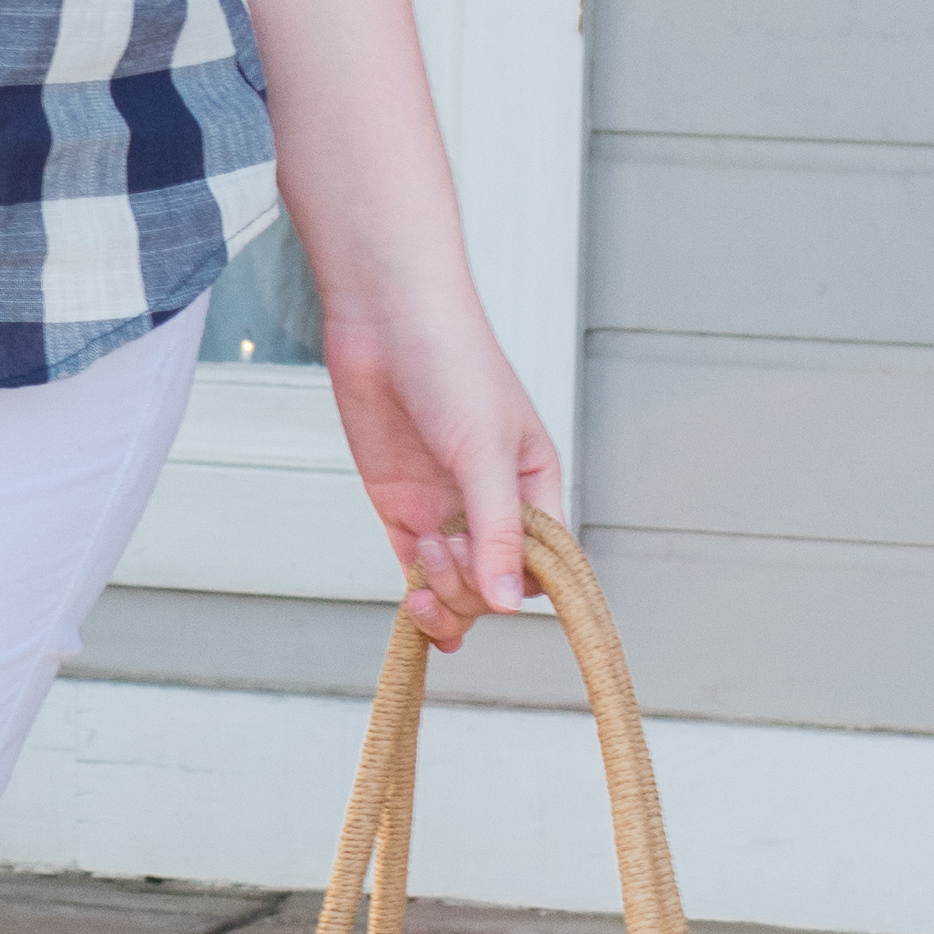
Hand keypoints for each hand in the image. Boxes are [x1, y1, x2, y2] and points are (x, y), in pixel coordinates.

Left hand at [323, 285, 561, 647]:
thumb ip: (496, 529)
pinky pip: (417, 573)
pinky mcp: (403, 510)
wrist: (386, 320)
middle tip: (446, 547)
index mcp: (535, 487)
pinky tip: (416, 612)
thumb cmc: (452, 364)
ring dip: (444, 596)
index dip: (522, 584)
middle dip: (472, 586)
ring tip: (425, 559)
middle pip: (497, 585)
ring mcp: (447, 510)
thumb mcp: (483, 449)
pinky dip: (419, 600)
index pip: (547, 565)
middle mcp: (493, 505)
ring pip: (458, 588)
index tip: (497, 582)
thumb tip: (509, 604)